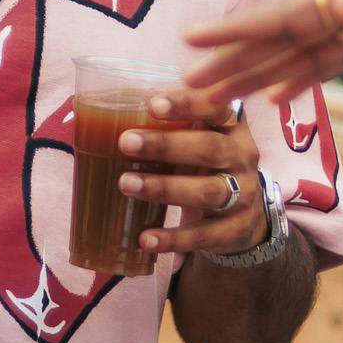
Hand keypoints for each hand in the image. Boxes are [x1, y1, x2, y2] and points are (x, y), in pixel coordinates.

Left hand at [118, 91, 266, 259]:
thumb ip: (168, 127)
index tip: (152, 104)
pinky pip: (203, 235)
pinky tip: (144, 238)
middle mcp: (242, 158)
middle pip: (208, 148)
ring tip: (126, 183)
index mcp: (231, 128)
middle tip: (125, 142)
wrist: (246, 218)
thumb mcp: (198, 141)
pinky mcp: (236, 230)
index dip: (187, 103)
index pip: (215, 107)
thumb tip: (96, 112)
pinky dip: (172, 238)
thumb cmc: (206, 168)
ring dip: (164, 187)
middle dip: (166, 144)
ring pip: (207, 191)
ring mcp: (243, 195)